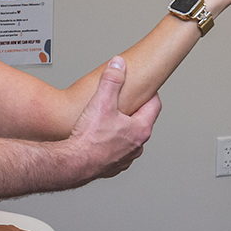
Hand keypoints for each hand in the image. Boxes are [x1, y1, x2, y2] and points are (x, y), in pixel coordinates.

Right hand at [66, 56, 160, 184]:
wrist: (76, 162)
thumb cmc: (90, 137)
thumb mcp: (101, 101)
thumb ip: (111, 80)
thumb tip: (118, 64)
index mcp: (140, 129)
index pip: (155, 106)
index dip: (150, 94)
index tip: (146, 89)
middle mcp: (137, 145)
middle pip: (142, 123)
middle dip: (134, 112)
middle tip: (123, 103)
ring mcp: (127, 158)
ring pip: (130, 139)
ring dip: (123, 130)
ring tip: (108, 122)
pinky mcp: (114, 166)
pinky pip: (117, 152)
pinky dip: (112, 145)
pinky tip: (99, 139)